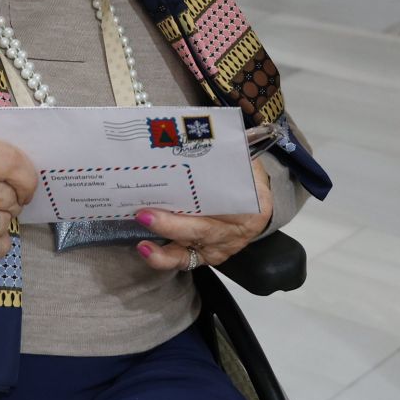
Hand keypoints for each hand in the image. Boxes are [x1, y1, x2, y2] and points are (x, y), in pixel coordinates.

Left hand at [133, 160, 273, 270]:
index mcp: (251, 206)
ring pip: (190, 252)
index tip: (179, 190)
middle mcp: (234, 232)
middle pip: (202, 231)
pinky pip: (183, 261)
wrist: (256, 207)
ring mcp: (219, 248)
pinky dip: (163, 258)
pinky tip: (146, 250)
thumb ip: (230, 154)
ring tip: (143, 243)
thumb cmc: (244, 181)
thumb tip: (200, 139)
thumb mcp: (246, 166)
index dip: (201, 201)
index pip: (225, 204)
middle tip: (145, 215)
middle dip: (172, 225)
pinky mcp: (206, 257)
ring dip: (164, 249)